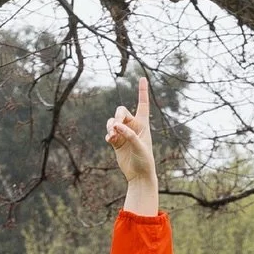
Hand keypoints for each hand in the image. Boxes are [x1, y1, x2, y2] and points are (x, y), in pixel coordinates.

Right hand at [105, 77, 157, 203]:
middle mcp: (133, 126)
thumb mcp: (139, 147)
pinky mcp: (117, 141)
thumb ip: (128, 135)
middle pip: (121, 111)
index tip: (142, 78)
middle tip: (116, 128)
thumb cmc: (144, 161)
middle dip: (117, 117)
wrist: (139, 175)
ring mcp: (124, 133)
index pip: (143, 104)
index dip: (142, 91)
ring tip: (112, 136)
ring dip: (110, 126)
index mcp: (143, 124)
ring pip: (112, 122)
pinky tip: (110, 140)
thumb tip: (116, 125)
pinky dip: (108, 134)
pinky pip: (109, 132)